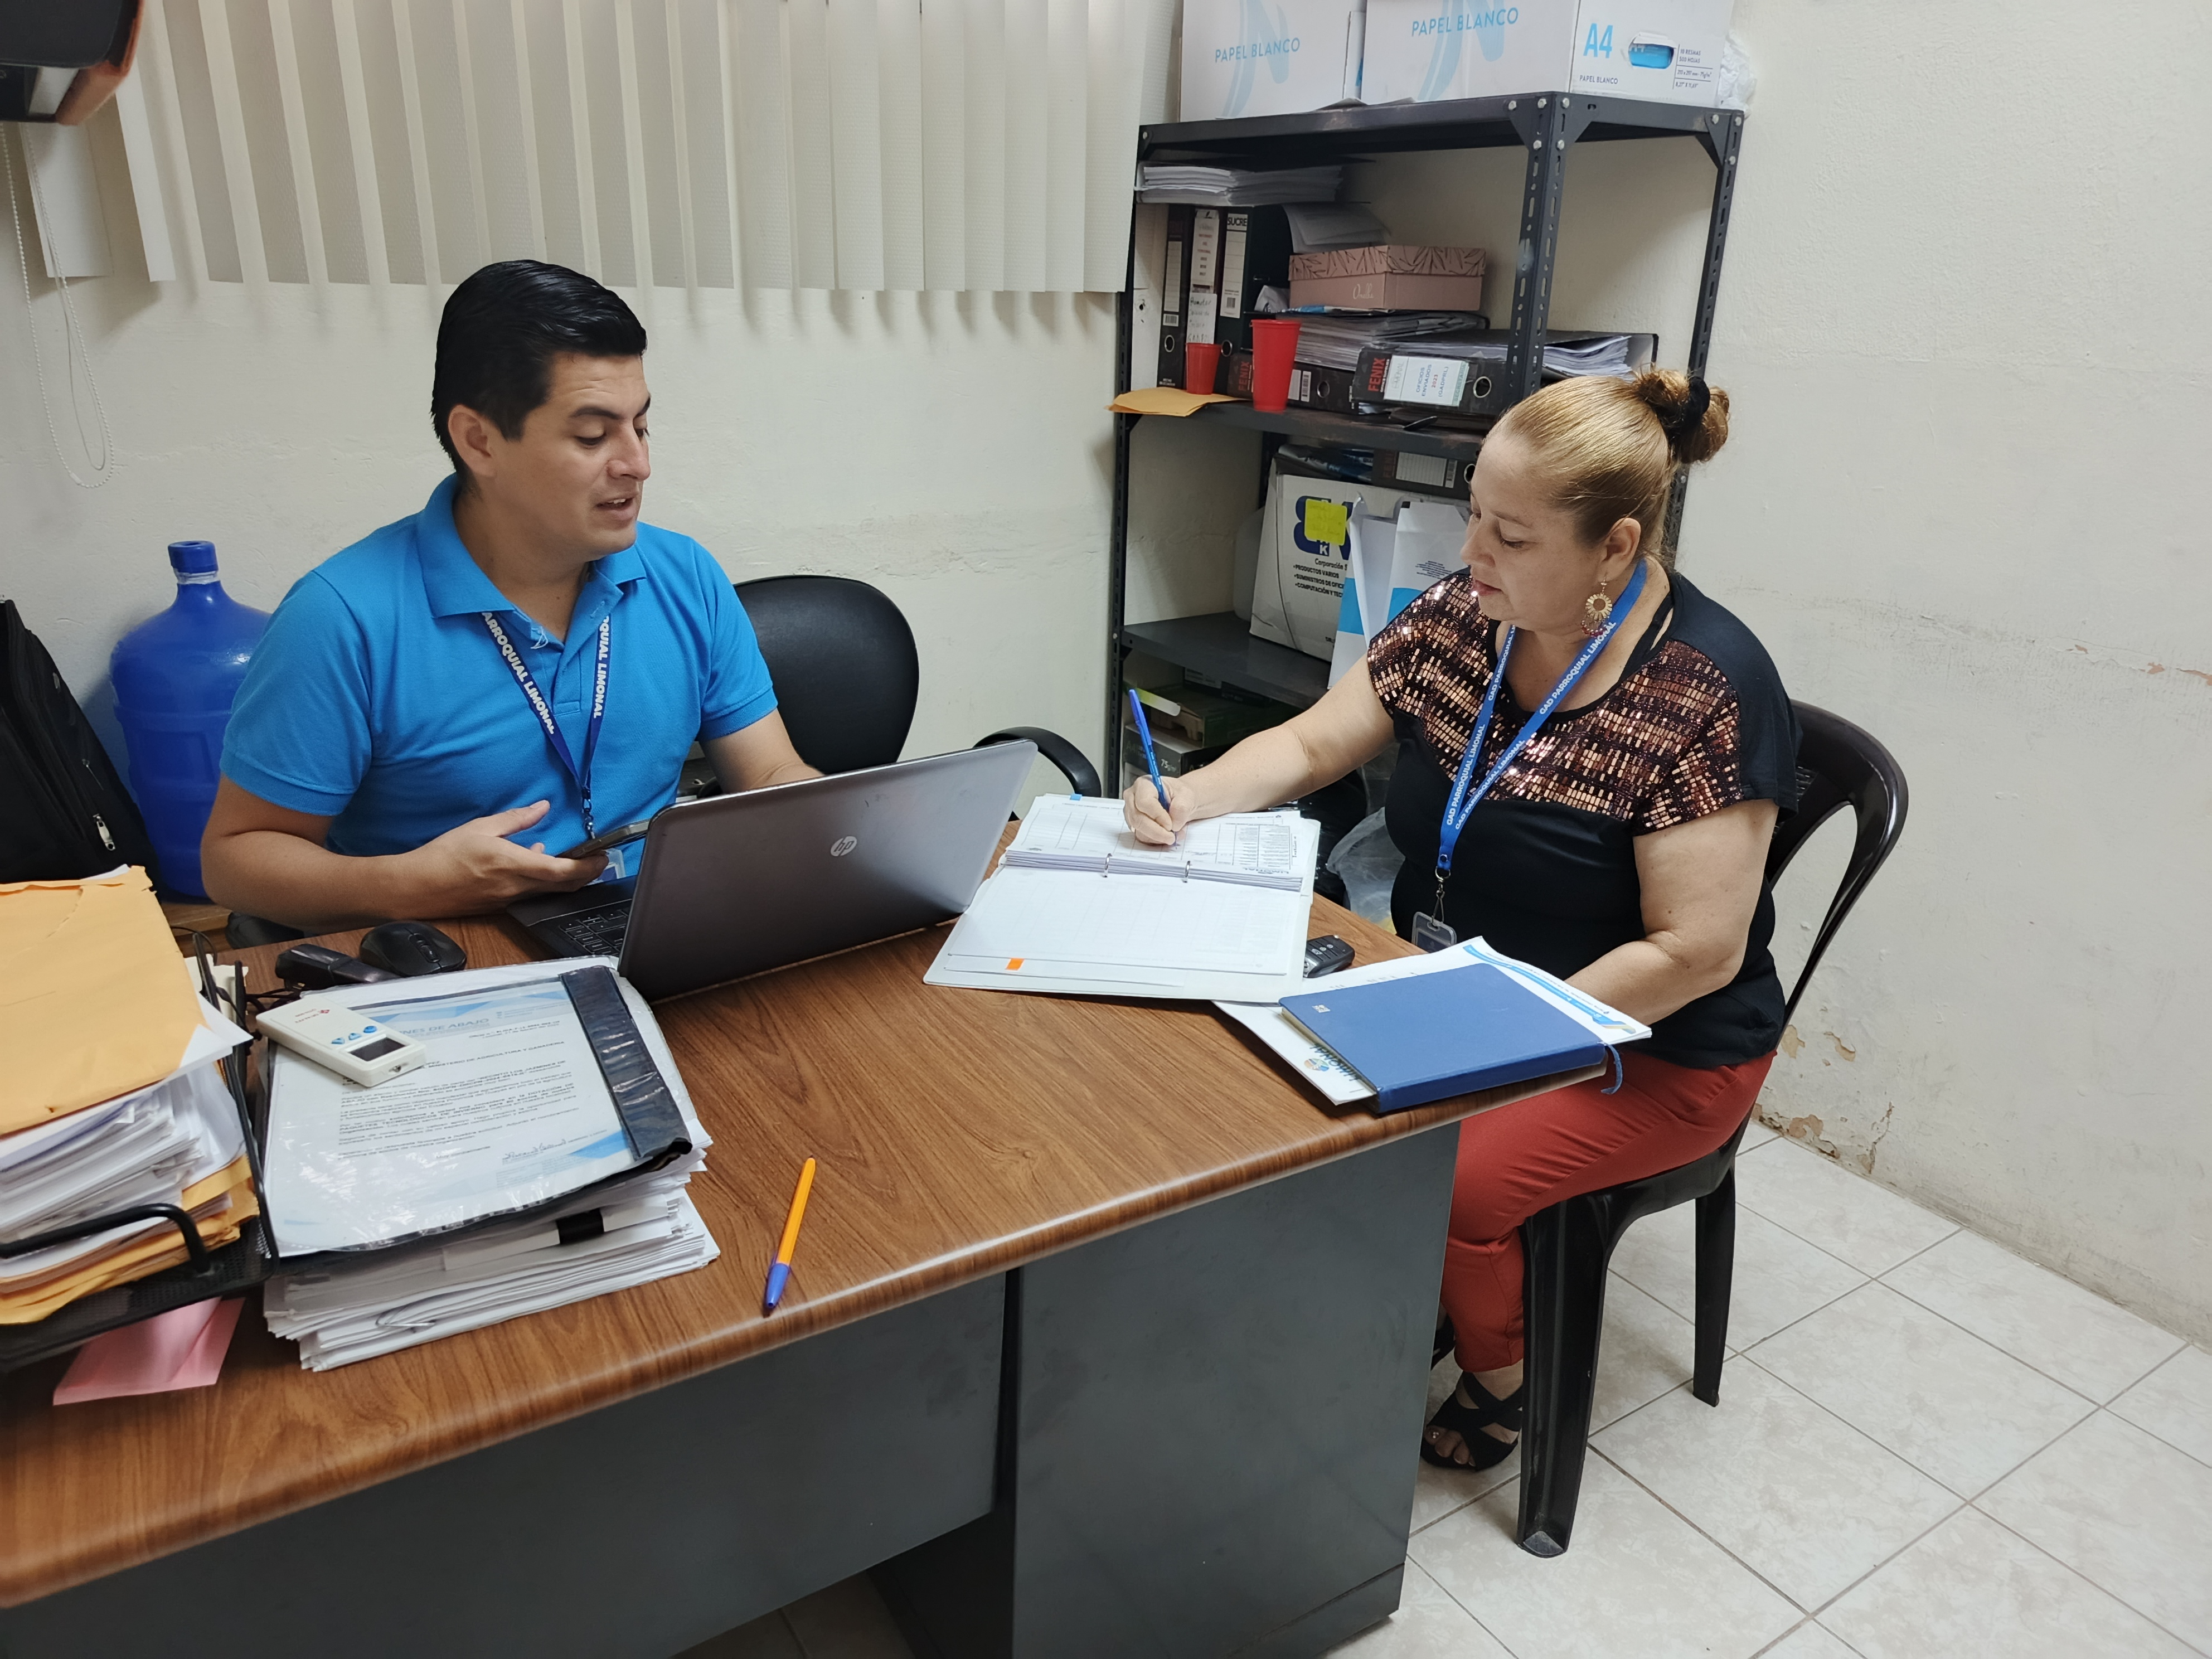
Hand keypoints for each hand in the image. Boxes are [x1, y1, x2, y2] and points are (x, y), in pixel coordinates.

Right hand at [398, 801, 607, 912]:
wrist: (416, 888)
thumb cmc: (444, 855)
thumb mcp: (480, 827)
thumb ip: (516, 819)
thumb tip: (542, 807)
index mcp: (512, 864)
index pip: (561, 871)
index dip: (587, 866)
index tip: (602, 855)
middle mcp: (515, 887)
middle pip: (563, 886)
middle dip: (586, 874)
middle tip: (597, 859)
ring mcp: (509, 900)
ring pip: (549, 892)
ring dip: (567, 879)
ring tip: (576, 861)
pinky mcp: (500, 907)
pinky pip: (531, 895)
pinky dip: (544, 883)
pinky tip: (539, 866)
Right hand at [1122, 774, 1199, 845]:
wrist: (1180, 802)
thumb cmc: (1179, 795)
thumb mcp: (1187, 795)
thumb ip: (1181, 808)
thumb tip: (1174, 823)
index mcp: (1144, 784)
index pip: (1144, 802)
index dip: (1157, 815)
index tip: (1170, 824)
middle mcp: (1133, 798)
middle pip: (1137, 818)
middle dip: (1156, 831)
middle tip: (1171, 837)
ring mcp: (1132, 812)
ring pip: (1139, 830)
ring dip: (1157, 836)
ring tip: (1173, 834)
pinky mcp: (1135, 825)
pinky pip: (1142, 837)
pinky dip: (1156, 839)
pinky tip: (1167, 834)